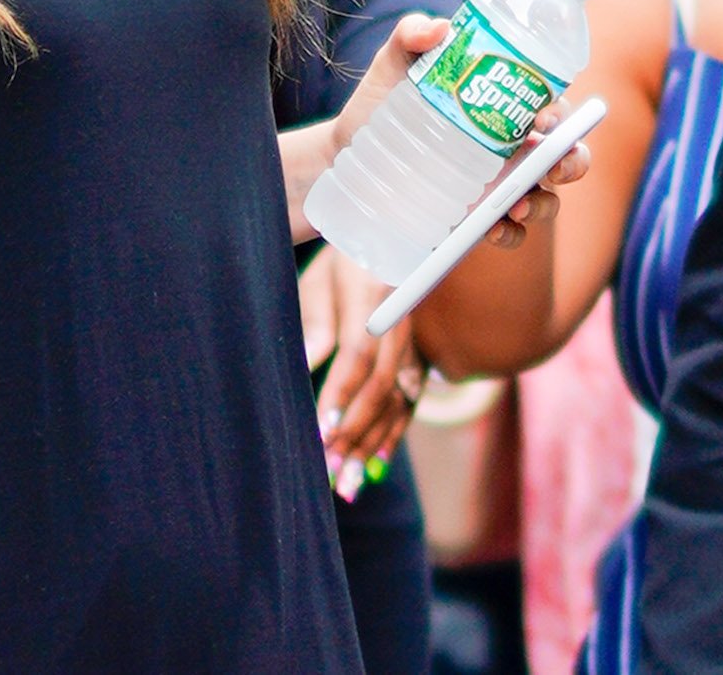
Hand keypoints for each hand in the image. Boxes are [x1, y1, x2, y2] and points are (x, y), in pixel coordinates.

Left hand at [301, 245, 426, 501]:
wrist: (386, 237)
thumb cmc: (339, 257)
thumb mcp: (318, 278)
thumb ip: (314, 321)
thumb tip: (306, 364)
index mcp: (372, 295)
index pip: (358, 353)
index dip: (341, 394)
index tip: (321, 430)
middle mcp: (400, 323)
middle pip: (382, 385)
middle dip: (356, 431)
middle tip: (330, 470)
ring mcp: (413, 342)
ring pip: (397, 401)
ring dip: (373, 444)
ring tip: (348, 484)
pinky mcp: (416, 357)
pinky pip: (408, 402)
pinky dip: (392, 436)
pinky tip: (375, 467)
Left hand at [331, 17, 592, 256]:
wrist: (345, 148)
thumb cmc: (381, 99)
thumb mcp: (394, 63)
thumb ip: (412, 35)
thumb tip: (437, 28)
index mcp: (504, 106)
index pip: (551, 107)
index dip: (562, 114)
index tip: (545, 122)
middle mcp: (510, 145)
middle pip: (564, 153)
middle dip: (572, 162)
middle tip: (551, 168)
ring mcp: (497, 183)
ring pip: (545, 197)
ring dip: (542, 204)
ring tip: (516, 207)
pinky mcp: (476, 214)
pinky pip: (509, 231)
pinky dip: (510, 233)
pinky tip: (493, 229)